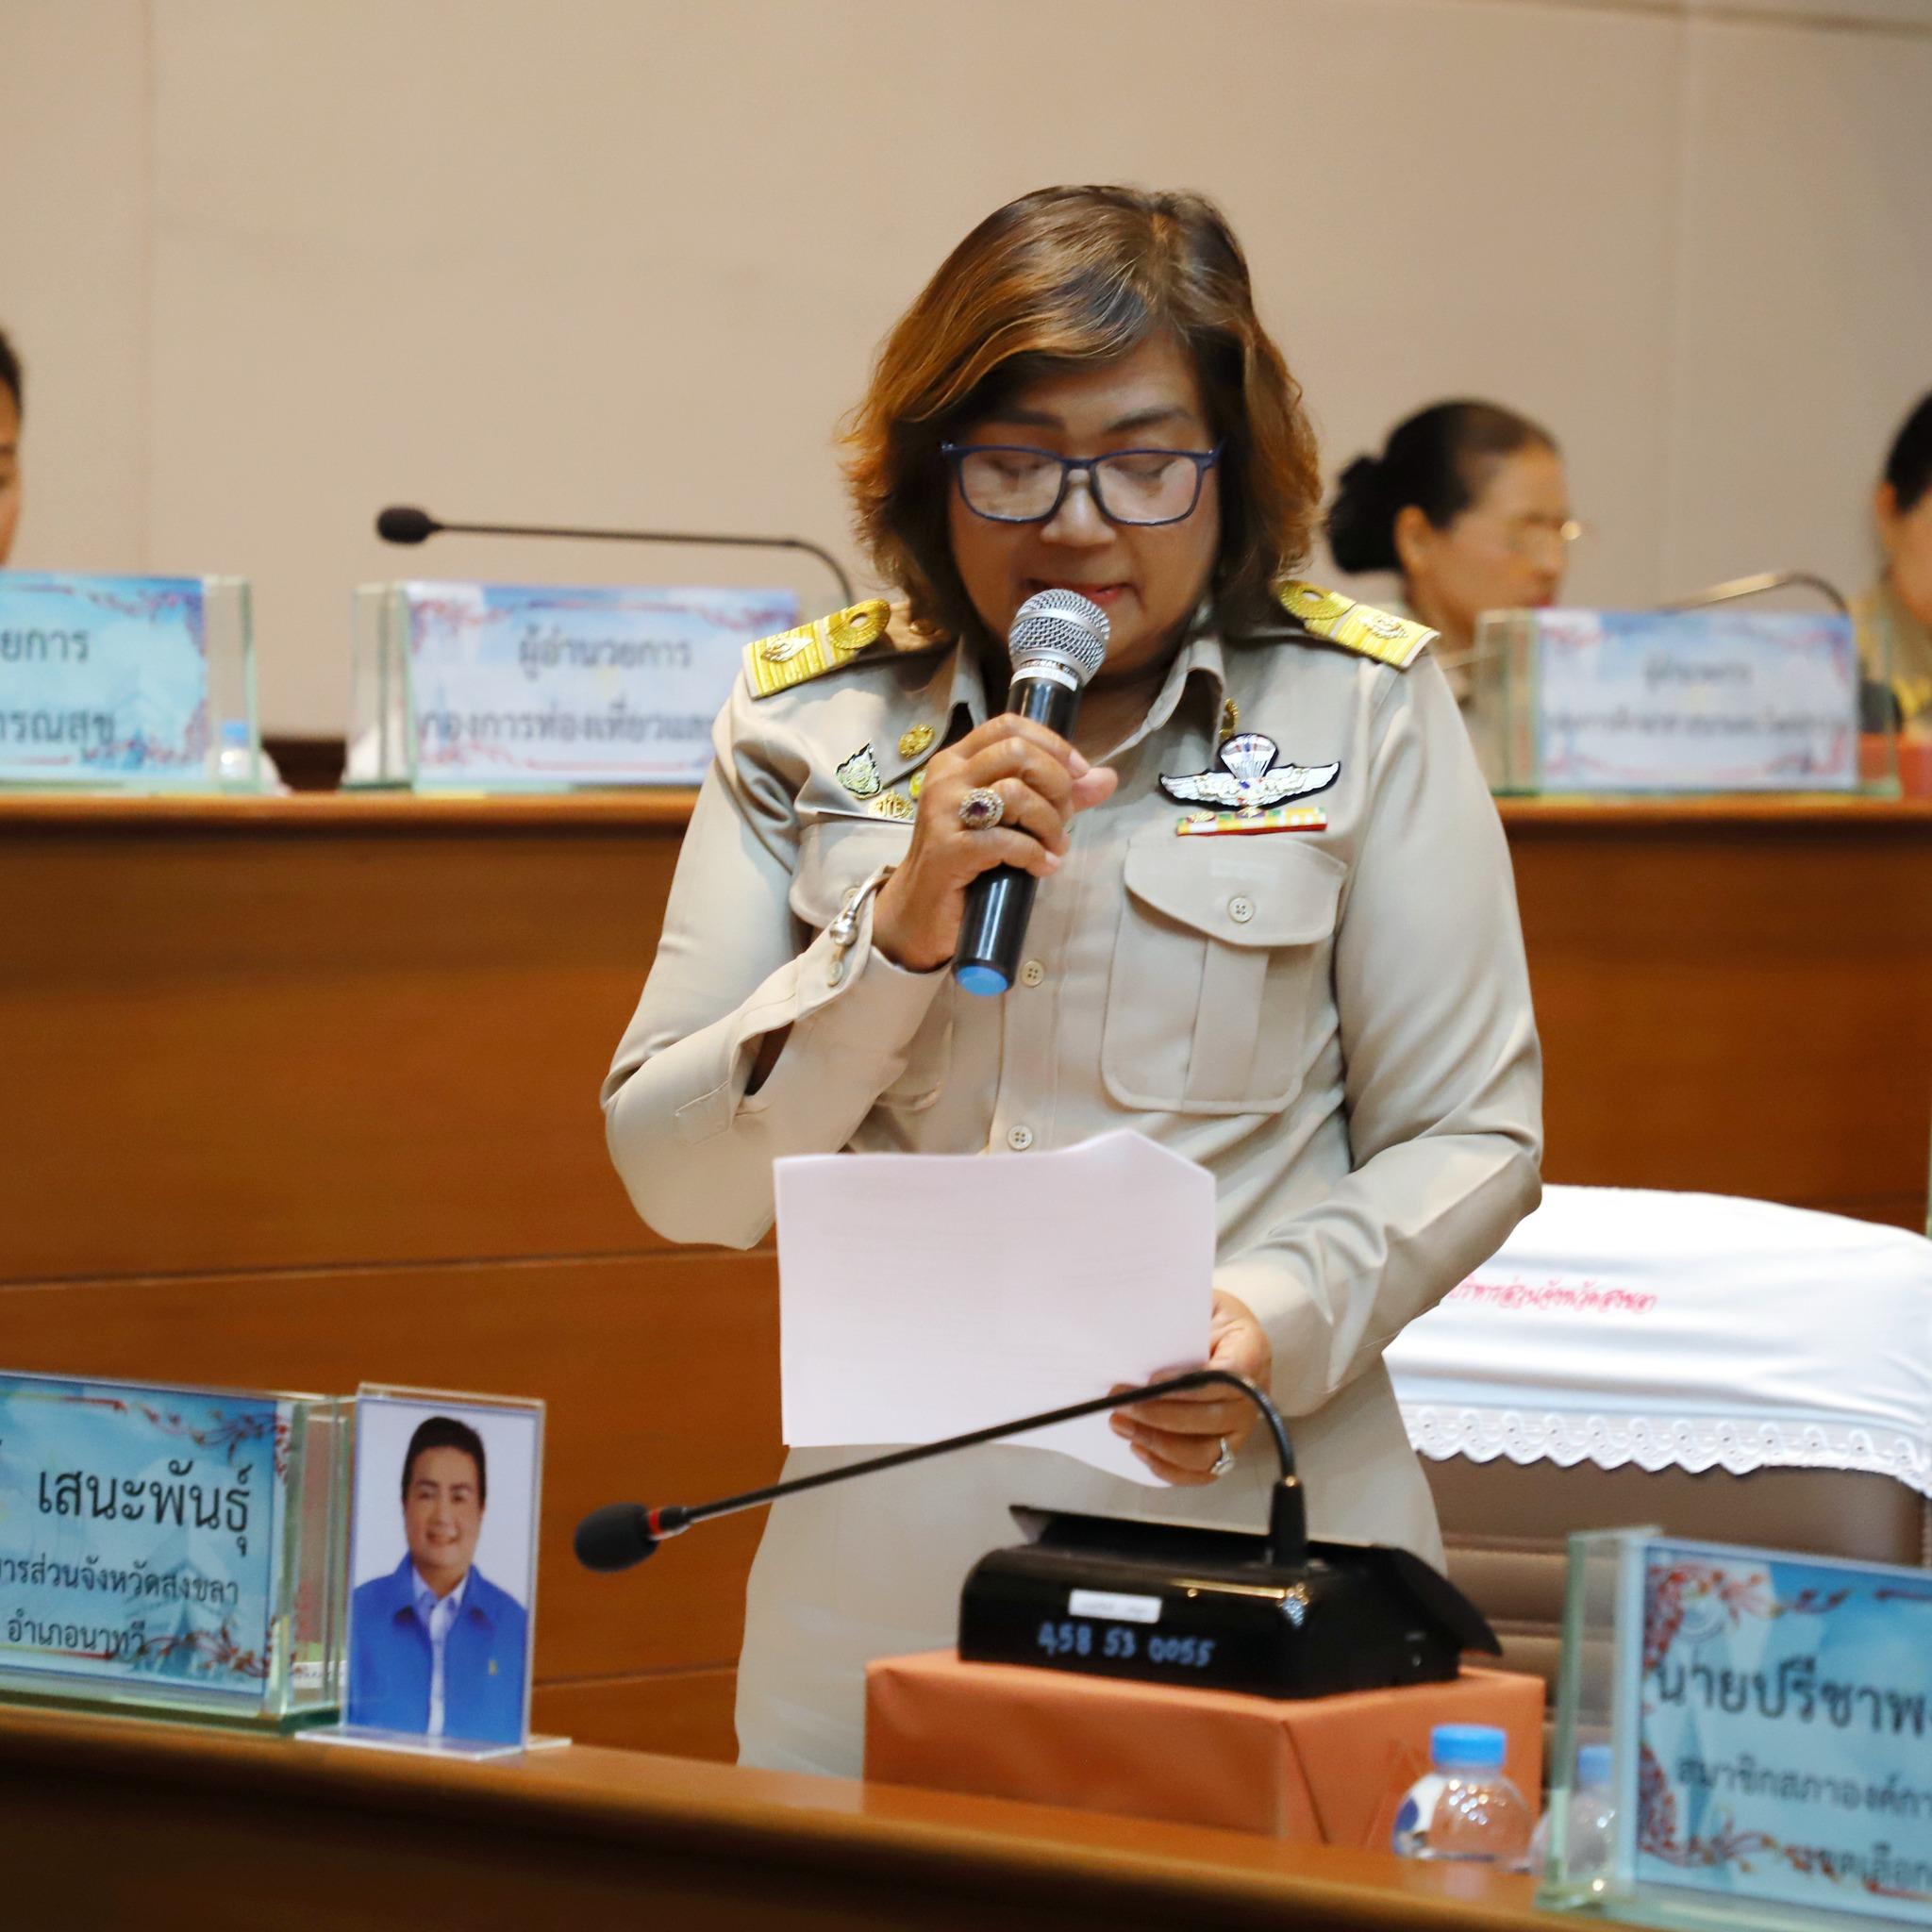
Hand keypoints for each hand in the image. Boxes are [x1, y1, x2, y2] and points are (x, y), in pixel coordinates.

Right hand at [871, 715, 1115, 971]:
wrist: (922, 910)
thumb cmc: (967, 860)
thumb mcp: (1011, 820)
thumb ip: (1054, 796)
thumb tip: (1106, 777)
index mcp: (958, 761)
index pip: (1009, 725)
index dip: (1053, 744)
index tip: (1079, 774)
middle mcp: (947, 777)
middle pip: (1016, 751)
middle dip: (1056, 783)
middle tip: (1064, 817)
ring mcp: (944, 812)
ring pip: (1015, 792)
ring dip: (1050, 823)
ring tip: (1054, 847)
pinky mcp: (949, 849)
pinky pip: (1006, 840)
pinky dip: (1034, 854)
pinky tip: (1041, 867)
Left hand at [1108, 1291, 1274, 1485]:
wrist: (1225, 1333)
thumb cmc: (1207, 1317)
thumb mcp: (1200, 1302)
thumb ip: (1179, 1319)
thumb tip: (1139, 1343)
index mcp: (1251, 1350)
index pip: (1231, 1375)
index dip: (1190, 1385)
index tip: (1151, 1381)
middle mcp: (1255, 1395)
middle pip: (1213, 1418)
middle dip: (1160, 1415)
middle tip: (1120, 1402)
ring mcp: (1243, 1427)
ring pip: (1205, 1453)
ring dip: (1159, 1443)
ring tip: (1122, 1424)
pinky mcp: (1227, 1448)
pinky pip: (1202, 1472)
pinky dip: (1168, 1467)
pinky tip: (1140, 1447)